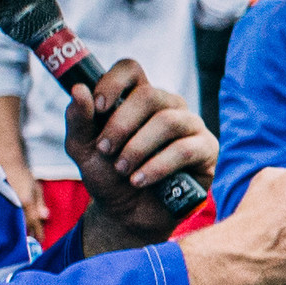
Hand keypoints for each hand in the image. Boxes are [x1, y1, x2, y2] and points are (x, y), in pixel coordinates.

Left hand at [64, 57, 217, 238]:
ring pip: (168, 121)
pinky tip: (139, 180)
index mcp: (137, 99)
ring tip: (122, 170)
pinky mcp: (206, 150)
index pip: (131, 69)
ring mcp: (190, 126)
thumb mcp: (83, 150)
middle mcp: (167, 106)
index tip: (99, 107)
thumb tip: (79, 89)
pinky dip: (157, 166)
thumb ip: (79, 120)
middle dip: (121, 125)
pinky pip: (185, 149)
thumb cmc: (109, 177)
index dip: (113, 82)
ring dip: (137, 148)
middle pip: (150, 95)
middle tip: (105, 151)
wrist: (128, 215)